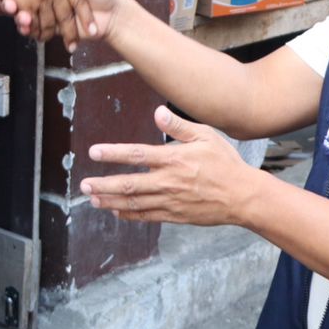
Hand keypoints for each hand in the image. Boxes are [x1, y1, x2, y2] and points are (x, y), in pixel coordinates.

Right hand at [16, 0, 133, 48]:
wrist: (114, 15)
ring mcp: (53, 12)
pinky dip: (29, 30)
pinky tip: (24, 27)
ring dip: (20, 17)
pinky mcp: (55, 28)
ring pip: (30, 15)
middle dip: (16, 2)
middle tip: (8, 3)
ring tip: (17, 16)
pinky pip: (38, 29)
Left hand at [80, 105, 256, 227]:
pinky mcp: (175, 215)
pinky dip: (129, 214)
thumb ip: (179, 126)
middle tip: (84, 184)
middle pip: (129, 184)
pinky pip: (147, 216)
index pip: (137, 155)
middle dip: (103, 184)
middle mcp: (168, 181)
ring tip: (92, 198)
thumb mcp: (206, 136)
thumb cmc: (225, 163)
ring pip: (134, 202)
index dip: (113, 153)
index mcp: (174, 159)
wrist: (244, 197)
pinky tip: (116, 212)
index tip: (94, 152)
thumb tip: (158, 112)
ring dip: (111, 201)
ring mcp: (171, 201)